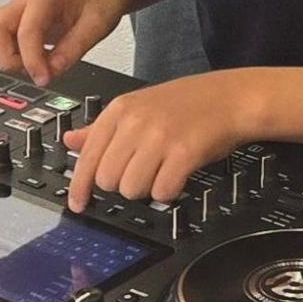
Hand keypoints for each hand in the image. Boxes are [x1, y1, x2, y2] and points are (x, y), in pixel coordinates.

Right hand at [0, 0, 124, 88]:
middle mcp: (22, 2)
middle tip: (33, 70)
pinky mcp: (5, 20)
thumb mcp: (97, 26)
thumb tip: (51, 71)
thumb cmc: (96, 3)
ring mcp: (10, 10)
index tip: (44, 78)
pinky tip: (11, 57)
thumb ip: (73, 49)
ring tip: (21, 64)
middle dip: (9, 60)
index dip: (32, 61)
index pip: (26, 32)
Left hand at [63, 73, 263, 207]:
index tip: (77, 204)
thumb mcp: (138, 107)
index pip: (87, 156)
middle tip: (143, 173)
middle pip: (107, 180)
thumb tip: (70, 142)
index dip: (79, 187)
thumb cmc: (188, 103)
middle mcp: (136, 122)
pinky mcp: (184, 153)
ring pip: (131, 189)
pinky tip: (176, 176)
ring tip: (162, 171)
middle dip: (123, 185)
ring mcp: (160, 137)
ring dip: (146, 190)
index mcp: (120, 110)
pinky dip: (169, 192)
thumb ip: (101, 128)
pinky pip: (162, 192)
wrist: (232, 97)